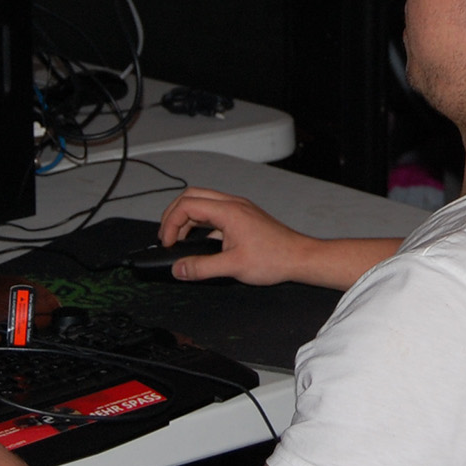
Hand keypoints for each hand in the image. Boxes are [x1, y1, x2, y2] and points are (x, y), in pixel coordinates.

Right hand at [157, 186, 313, 284]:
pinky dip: (200, 222)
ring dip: (186, 218)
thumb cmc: (275, 258)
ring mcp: (238, 209)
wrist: (300, 257)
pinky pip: (214, 212)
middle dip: (173, 215)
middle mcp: (232, 204)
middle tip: (166, 237)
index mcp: (228, 211)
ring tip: (178, 239)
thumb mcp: (233, 267)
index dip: (171, 224)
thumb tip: (179, 268)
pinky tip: (199, 240)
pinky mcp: (243, 217)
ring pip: (202, 203)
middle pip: (191, 197)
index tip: (167, 243)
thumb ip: (201, 267)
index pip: (187, 205)